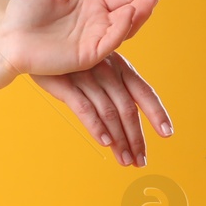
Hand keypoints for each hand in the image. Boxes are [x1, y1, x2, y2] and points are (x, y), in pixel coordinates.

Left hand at [0, 0, 165, 77]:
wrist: (5, 37)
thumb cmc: (22, 13)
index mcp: (90, 7)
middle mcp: (96, 24)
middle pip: (130, 10)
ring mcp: (93, 40)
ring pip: (124, 27)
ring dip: (139, 12)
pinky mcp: (87, 55)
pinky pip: (109, 42)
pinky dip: (121, 28)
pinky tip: (129, 12)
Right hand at [31, 52, 172, 166]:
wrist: (37, 44)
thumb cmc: (71, 60)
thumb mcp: (99, 65)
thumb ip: (116, 85)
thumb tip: (128, 116)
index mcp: (121, 66)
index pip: (145, 92)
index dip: (157, 113)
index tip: (167, 134)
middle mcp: (107, 71)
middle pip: (128, 109)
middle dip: (136, 138)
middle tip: (140, 161)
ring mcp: (87, 77)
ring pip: (109, 113)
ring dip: (119, 140)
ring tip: (125, 160)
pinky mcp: (66, 84)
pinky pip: (85, 109)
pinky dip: (97, 127)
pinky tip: (105, 142)